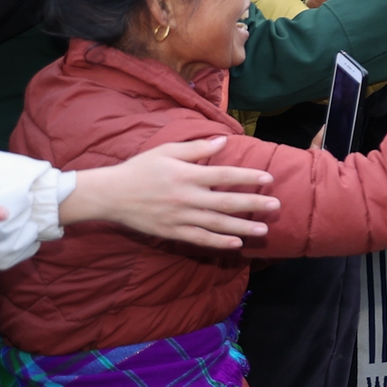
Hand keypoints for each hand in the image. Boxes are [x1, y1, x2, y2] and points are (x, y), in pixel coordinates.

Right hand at [64, 137, 279, 248]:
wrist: (111, 195)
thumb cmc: (139, 169)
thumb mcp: (166, 151)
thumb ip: (196, 149)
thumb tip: (223, 142)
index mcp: (186, 174)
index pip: (224, 175)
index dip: (248, 176)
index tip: (268, 178)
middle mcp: (186, 197)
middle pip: (226, 201)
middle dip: (253, 204)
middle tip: (276, 205)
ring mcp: (180, 217)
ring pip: (217, 224)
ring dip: (242, 227)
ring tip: (264, 229)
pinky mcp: (173, 232)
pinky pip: (201, 239)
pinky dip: (219, 242)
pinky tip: (237, 243)